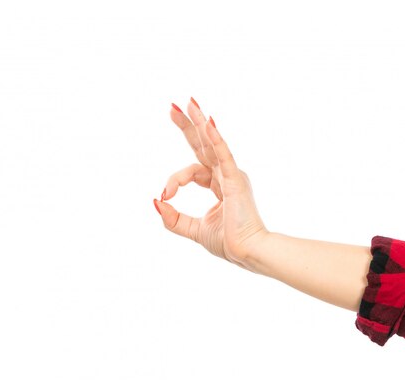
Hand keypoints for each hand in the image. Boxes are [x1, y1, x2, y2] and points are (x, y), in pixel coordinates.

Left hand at [154, 97, 268, 268]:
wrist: (248, 253)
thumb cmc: (230, 243)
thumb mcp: (194, 229)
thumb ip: (174, 219)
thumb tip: (156, 202)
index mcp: (219, 185)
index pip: (192, 171)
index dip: (175, 179)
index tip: (165, 194)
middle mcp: (226, 176)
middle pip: (203, 145)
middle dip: (188, 126)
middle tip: (173, 107)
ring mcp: (233, 175)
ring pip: (212, 143)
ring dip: (199, 123)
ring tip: (188, 103)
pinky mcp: (236, 180)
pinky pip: (223, 155)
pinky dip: (215, 139)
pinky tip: (208, 123)